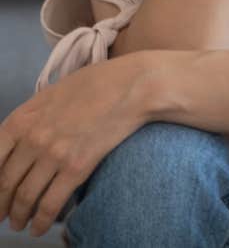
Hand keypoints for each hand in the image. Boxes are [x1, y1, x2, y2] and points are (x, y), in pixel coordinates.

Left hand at [0, 55, 149, 236]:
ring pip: (24, 197)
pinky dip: (41, 221)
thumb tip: (18, 140)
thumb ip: (30, 117)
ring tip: (17, 224)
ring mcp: (54, 155)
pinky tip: (39, 228)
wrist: (133, 86)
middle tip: (0, 215)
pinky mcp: (76, 168)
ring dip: (18, 216)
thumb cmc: (96, 83)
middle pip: (5, 183)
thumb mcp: (52, 93)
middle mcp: (32, 139)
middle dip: (0, 205)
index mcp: (22, 119)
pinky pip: (50, 204)